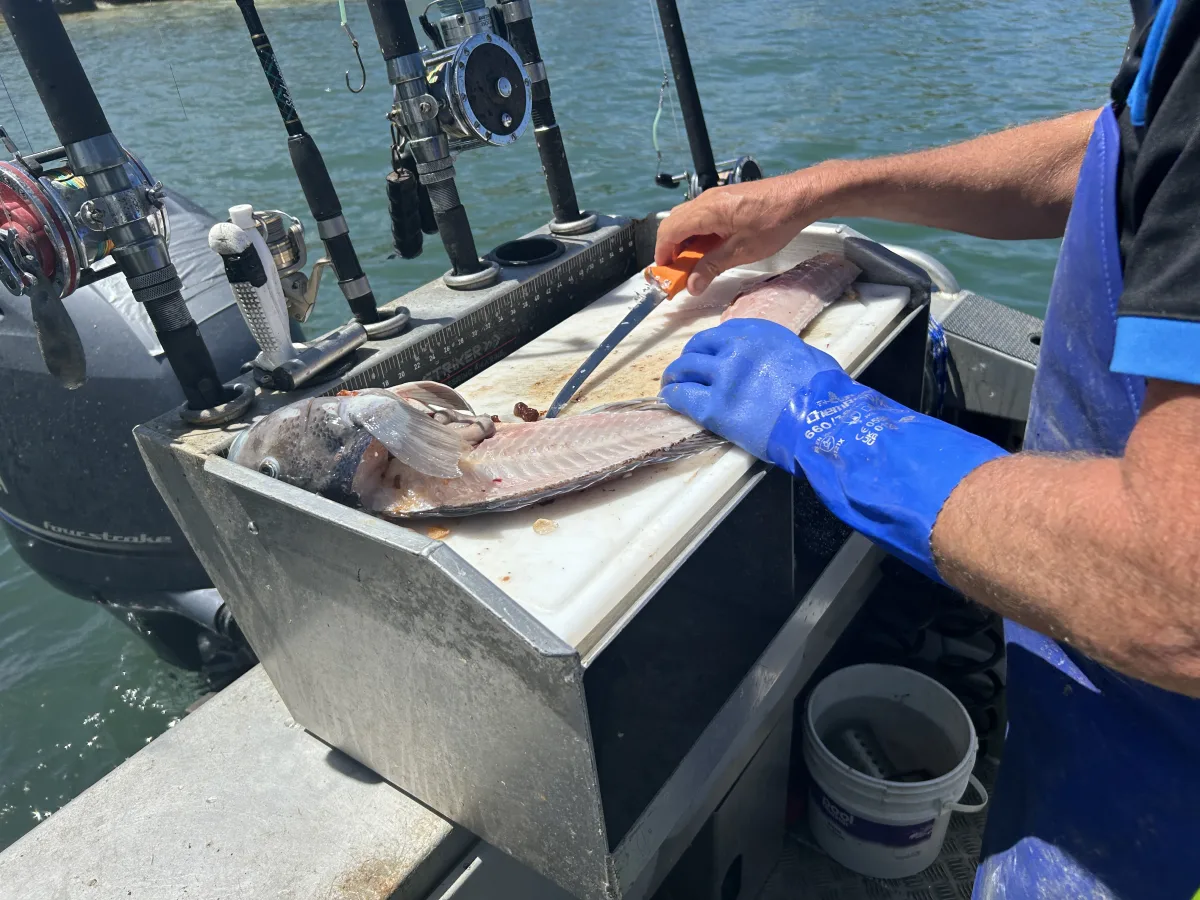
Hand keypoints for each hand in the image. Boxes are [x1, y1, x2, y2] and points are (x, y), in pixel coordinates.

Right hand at [653, 165, 845, 294]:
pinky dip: (696, 232)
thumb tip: (691, 286)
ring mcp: (715, 196)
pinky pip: (700, 215)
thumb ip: (712, 267)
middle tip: (677, 271)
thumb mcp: (742, 251)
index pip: (670, 231)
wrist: (800, 196)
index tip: (664, 273)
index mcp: (707, 211)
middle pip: (673, 223)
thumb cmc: (774, 222)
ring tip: (693, 263)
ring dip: (684, 241)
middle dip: (670, 248)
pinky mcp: (725, 198)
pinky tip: (709, 247)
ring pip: (686, 218)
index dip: (662, 253)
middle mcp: (705, 200)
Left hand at [660, 318, 842, 458]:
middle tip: (685, 370)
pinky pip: (682, 397)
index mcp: (758, 333)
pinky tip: (669, 400)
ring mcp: (722, 377)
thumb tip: (776, 360)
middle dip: (689, 358)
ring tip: (670, 385)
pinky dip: (673, 397)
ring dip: (675, 376)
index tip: (709, 355)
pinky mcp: (714, 408)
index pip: (721, 333)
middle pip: (698, 347)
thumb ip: (780, 352)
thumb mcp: (804, 355)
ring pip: (684, 370)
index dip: (711, 346)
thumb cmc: (823, 390)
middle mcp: (735, 349)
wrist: (820, 420)